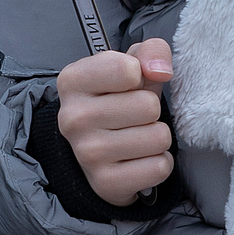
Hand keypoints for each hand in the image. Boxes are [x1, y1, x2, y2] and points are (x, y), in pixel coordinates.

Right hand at [56, 38, 175, 207]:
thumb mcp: (130, 65)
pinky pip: (160, 166)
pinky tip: (139, 159)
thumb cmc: (117, 100)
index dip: (141, 75)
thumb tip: (160, 70)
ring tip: (137, 136)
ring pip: (158, 137)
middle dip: (151, 109)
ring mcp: (87, 154)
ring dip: (157, 136)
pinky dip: (158, 162)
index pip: (128, 69)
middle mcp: (73, 118)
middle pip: (148, 105)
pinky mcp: (106, 183)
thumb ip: (150, 51)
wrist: (96, 152)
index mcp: (73, 80)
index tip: (129, 84)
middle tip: (133, 116)